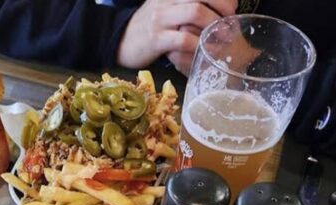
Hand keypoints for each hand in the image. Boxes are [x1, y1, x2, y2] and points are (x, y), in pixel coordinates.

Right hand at [117, 0, 237, 71]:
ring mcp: (161, 18)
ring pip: (195, 12)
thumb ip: (184, 5)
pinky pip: (183, 39)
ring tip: (221, 37)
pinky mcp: (156, 39)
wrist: (119, 42)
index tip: (232, 6)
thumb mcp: (165, 8)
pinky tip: (204, 52)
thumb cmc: (148, 28)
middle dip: (222, 7)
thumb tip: (214, 10)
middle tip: (231, 22)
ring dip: (213, 25)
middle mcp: (167, 0)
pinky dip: (198, 45)